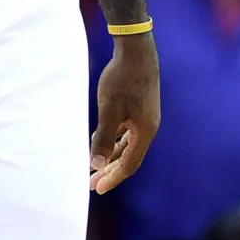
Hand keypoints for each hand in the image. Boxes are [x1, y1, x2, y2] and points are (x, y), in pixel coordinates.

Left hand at [89, 32, 159, 192]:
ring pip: (126, 145)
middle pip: (128, 157)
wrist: (136, 51)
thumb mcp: (109, 110)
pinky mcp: (139, 108)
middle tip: (91, 184)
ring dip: (110, 156)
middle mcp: (148, 128)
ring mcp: (144, 118)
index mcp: (145, 132)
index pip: (128, 164)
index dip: (112, 178)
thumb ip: (103, 137)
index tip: (96, 189)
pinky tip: (101, 141)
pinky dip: (114, 141)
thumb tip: (95, 164)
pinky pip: (126, 133)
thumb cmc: (122, 80)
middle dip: (109, 171)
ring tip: (94, 167)